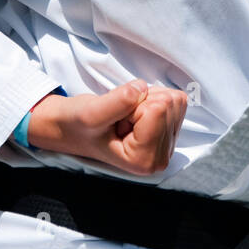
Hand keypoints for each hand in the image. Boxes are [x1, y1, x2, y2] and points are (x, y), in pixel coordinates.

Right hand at [25, 80, 187, 175]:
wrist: (73, 126)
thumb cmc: (79, 125)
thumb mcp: (91, 113)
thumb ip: (118, 102)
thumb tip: (141, 88)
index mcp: (144, 160)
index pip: (157, 109)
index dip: (132, 106)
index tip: (115, 122)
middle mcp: (161, 157)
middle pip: (168, 104)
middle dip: (141, 102)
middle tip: (118, 118)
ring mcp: (167, 144)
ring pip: (173, 99)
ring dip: (146, 99)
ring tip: (124, 117)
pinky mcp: (170, 130)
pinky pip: (174, 98)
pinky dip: (152, 97)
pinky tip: (134, 114)